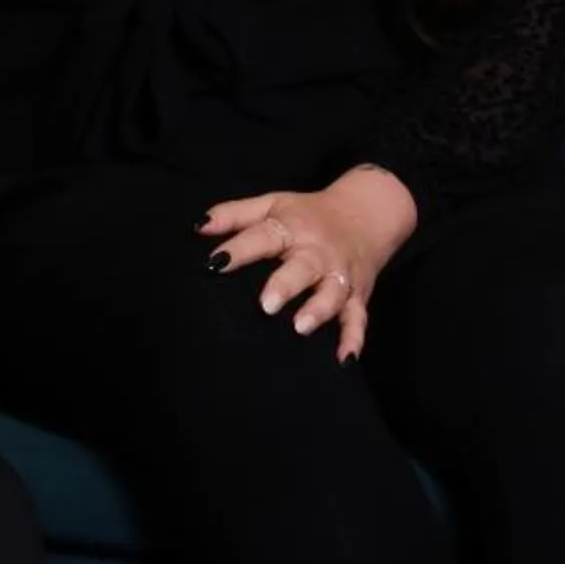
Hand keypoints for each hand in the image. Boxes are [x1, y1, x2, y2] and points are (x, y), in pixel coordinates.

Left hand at [201, 168, 418, 363]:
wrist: (366, 214)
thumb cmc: (309, 214)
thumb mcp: (272, 204)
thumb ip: (234, 215)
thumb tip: (199, 226)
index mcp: (293, 228)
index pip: (264, 236)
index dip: (239, 248)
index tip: (215, 263)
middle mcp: (318, 252)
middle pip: (303, 268)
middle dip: (286, 285)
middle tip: (267, 304)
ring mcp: (340, 275)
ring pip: (332, 293)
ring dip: (318, 310)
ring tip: (300, 326)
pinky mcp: (357, 295)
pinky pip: (358, 318)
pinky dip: (354, 339)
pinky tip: (343, 359)